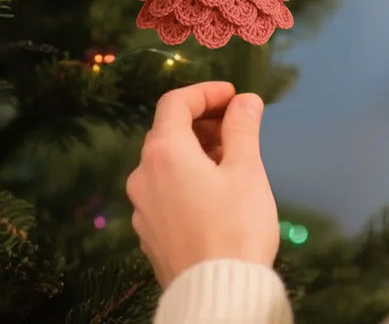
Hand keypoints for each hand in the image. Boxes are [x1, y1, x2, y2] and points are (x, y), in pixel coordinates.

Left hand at [126, 82, 278, 288]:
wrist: (217, 295)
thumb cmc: (235, 227)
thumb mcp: (246, 170)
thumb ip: (242, 127)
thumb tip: (246, 100)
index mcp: (164, 153)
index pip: (175, 102)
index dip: (205, 92)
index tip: (233, 96)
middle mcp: (143, 175)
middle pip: (168, 131)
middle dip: (203, 121)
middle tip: (237, 124)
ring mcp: (142, 207)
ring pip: (166, 162)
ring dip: (196, 149)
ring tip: (232, 158)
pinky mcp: (149, 232)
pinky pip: (165, 189)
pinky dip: (187, 176)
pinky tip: (215, 191)